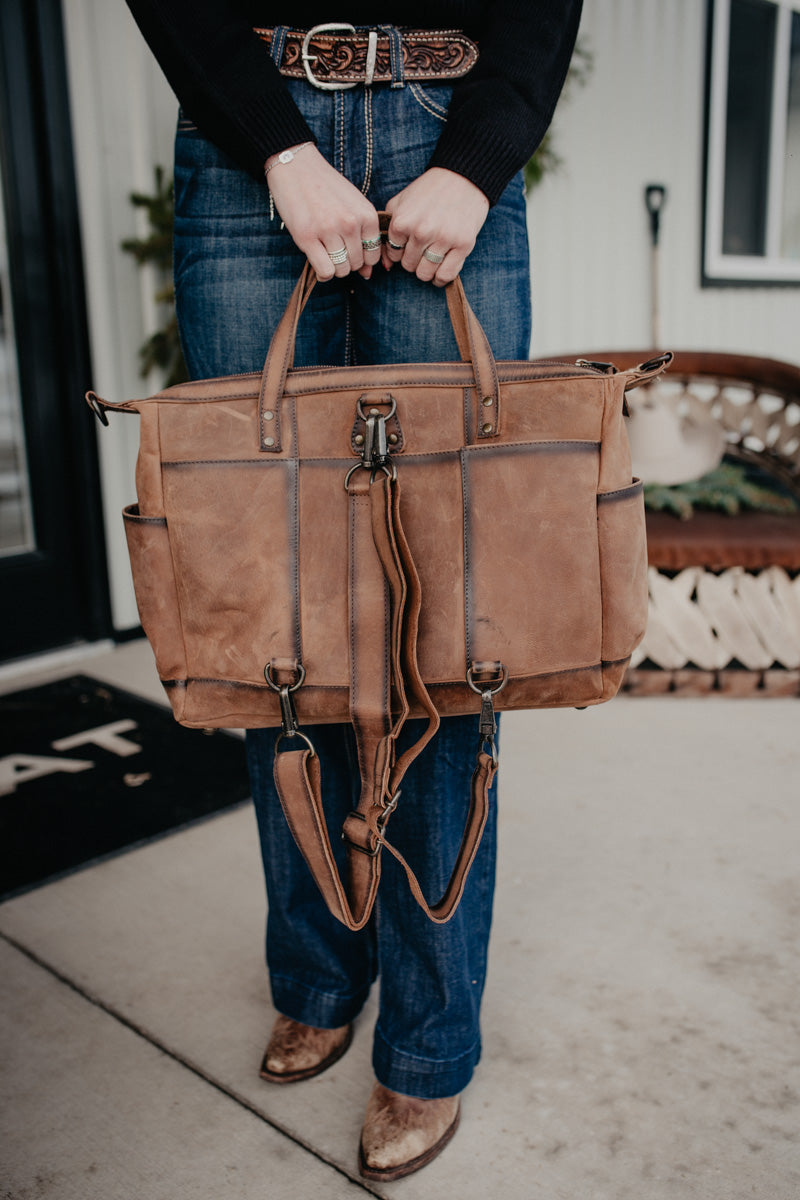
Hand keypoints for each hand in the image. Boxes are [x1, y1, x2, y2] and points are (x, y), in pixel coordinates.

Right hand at [266, 144, 381, 280]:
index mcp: (366, 214)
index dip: (363, 258)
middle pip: (357, 264)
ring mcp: (328, 230)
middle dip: (347, 262)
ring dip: (334, 267)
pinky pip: (325, 271)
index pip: (373, 254)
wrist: (296, 167)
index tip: (351, 250)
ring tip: (325, 251)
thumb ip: (363, 235)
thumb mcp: (353, 204)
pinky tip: (317, 259)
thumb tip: (367, 274)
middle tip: (334, 248)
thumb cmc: (326, 187)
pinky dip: (322, 272)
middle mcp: (350, 223)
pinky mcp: (307, 237)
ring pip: (341, 269)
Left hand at [383, 168, 489, 284]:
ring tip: (431, 259)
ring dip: (427, 269)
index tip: (409, 243)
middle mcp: (421, 232)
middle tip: (422, 249)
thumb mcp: (402, 202)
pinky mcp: (463, 245)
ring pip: (425, 274)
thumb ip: (388, 228)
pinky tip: (440, 271)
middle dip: (413, 260)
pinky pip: (446, 275)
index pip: (393, 254)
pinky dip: (441, 278)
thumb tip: (385, 265)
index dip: (400, 250)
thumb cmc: (429, 191)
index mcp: (402, 221)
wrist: (463, 177)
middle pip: (408, 266)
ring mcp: (443, 239)